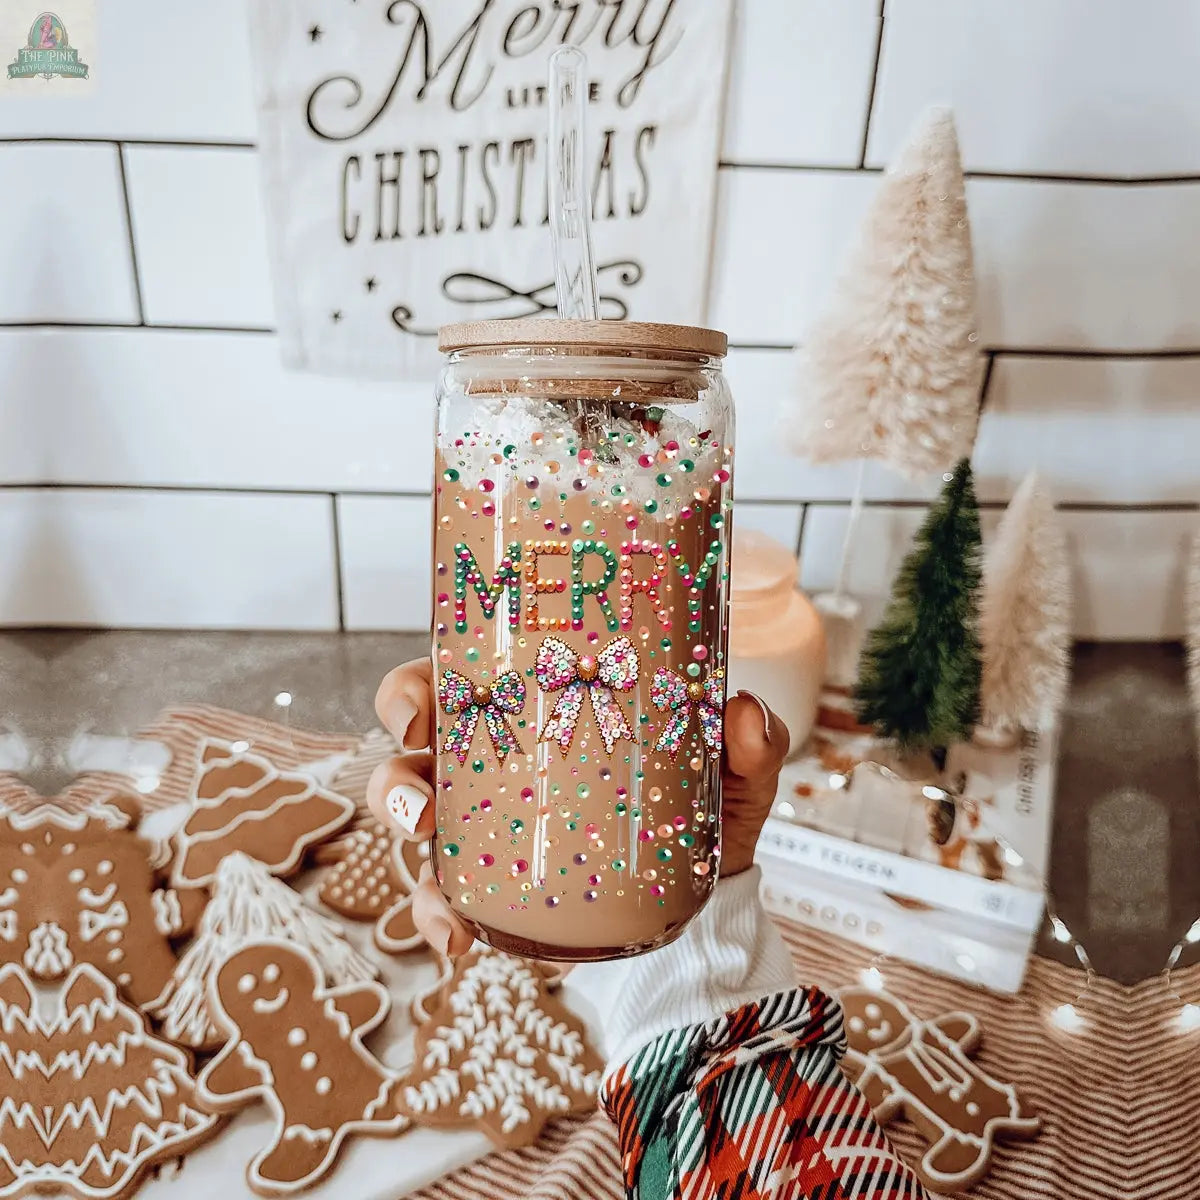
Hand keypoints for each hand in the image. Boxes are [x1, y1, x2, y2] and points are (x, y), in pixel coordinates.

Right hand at [367, 657, 788, 957]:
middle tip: (418, 791)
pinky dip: (438, 917)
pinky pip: (444, 900)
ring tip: (424, 848)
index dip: (416, 689)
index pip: (456, 683)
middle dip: (392, 765)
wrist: (704, 902)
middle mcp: (494, 765)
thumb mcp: (730, 775)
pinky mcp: (496, 891)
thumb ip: (750, 743)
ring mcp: (486, 831)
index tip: (422, 707)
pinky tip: (455, 940)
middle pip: (412, 750)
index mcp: (531, 715)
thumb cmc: (697, 811)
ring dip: (400, 834)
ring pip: (412, 819)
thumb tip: (742, 712)